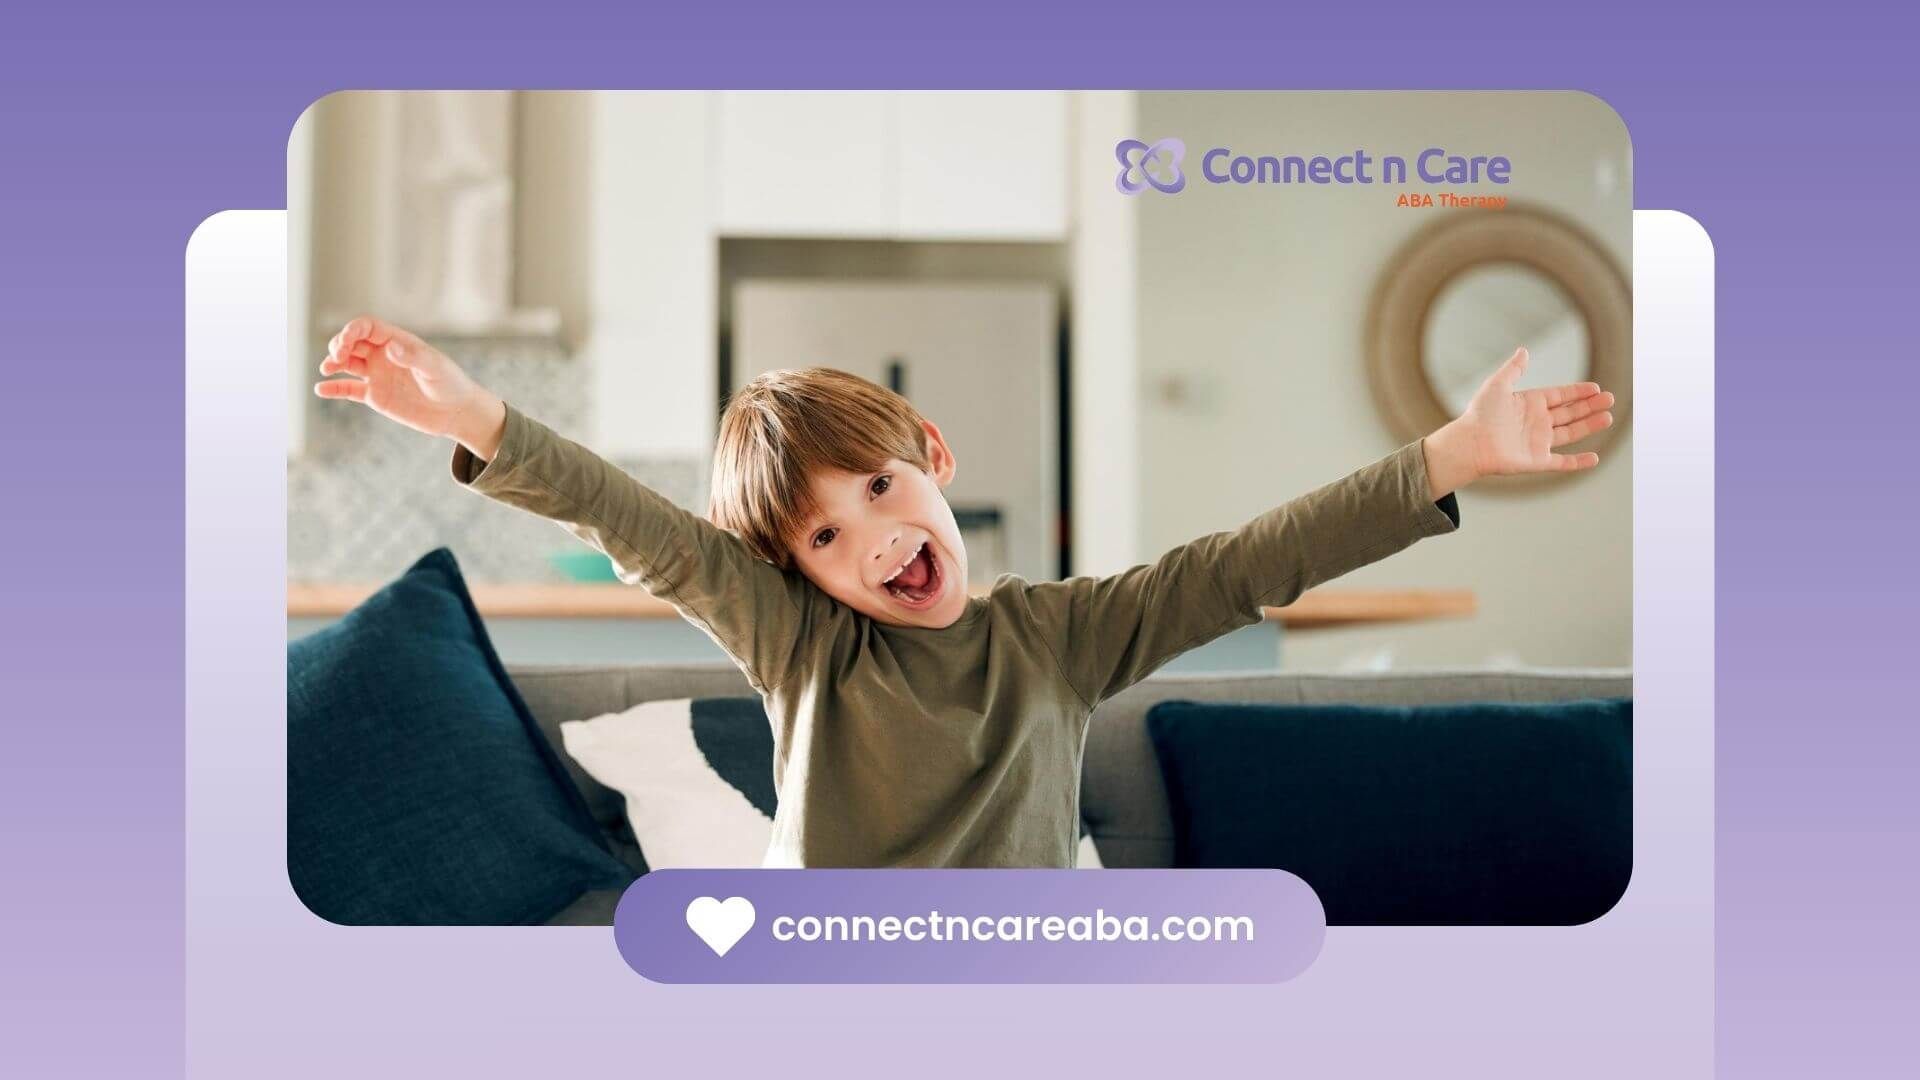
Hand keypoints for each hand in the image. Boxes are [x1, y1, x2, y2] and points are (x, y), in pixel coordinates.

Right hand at [313, 316, 505, 458]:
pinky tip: (321, 389)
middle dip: (339, 345)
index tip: (344, 342)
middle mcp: (383, 355)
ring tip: (326, 368)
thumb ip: (412, 357)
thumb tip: (390, 347)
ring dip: (333, 362)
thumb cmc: (450, 384)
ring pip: (347, 363)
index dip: (352, 330)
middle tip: (336, 357)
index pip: (367, 327)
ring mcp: (377, 375)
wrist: (456, 412)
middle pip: (352, 342)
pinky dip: (334, 388)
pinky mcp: (375, 395)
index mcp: (397, 342)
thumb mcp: (434, 368)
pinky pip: (349, 389)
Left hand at [1422, 347, 1614, 497]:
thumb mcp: (1497, 385)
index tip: (1596, 388)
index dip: (1577, 392)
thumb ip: (1513, 369)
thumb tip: (1524, 350)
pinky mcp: (1537, 461)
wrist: (1470, 444)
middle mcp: (1536, 422)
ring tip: (1608, 417)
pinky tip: (1594, 458)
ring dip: (1590, 426)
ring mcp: (1538, 442)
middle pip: (1570, 413)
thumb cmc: (1480, 414)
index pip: (1560, 395)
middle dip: (1590, 406)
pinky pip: (1562, 462)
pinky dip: (1579, 462)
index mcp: (1529, 403)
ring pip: (1571, 433)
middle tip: (1610, 399)